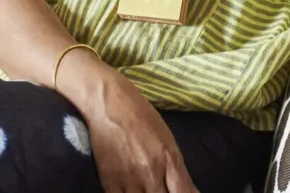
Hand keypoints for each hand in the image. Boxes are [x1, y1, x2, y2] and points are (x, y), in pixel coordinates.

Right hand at [74, 70, 197, 192]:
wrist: (109, 104)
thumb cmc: (142, 117)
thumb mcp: (168, 141)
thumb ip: (179, 171)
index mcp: (169, 161)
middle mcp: (151, 174)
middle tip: (161, 188)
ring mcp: (130, 181)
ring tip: (147, 189)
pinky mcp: (110, 183)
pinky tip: (133, 192)